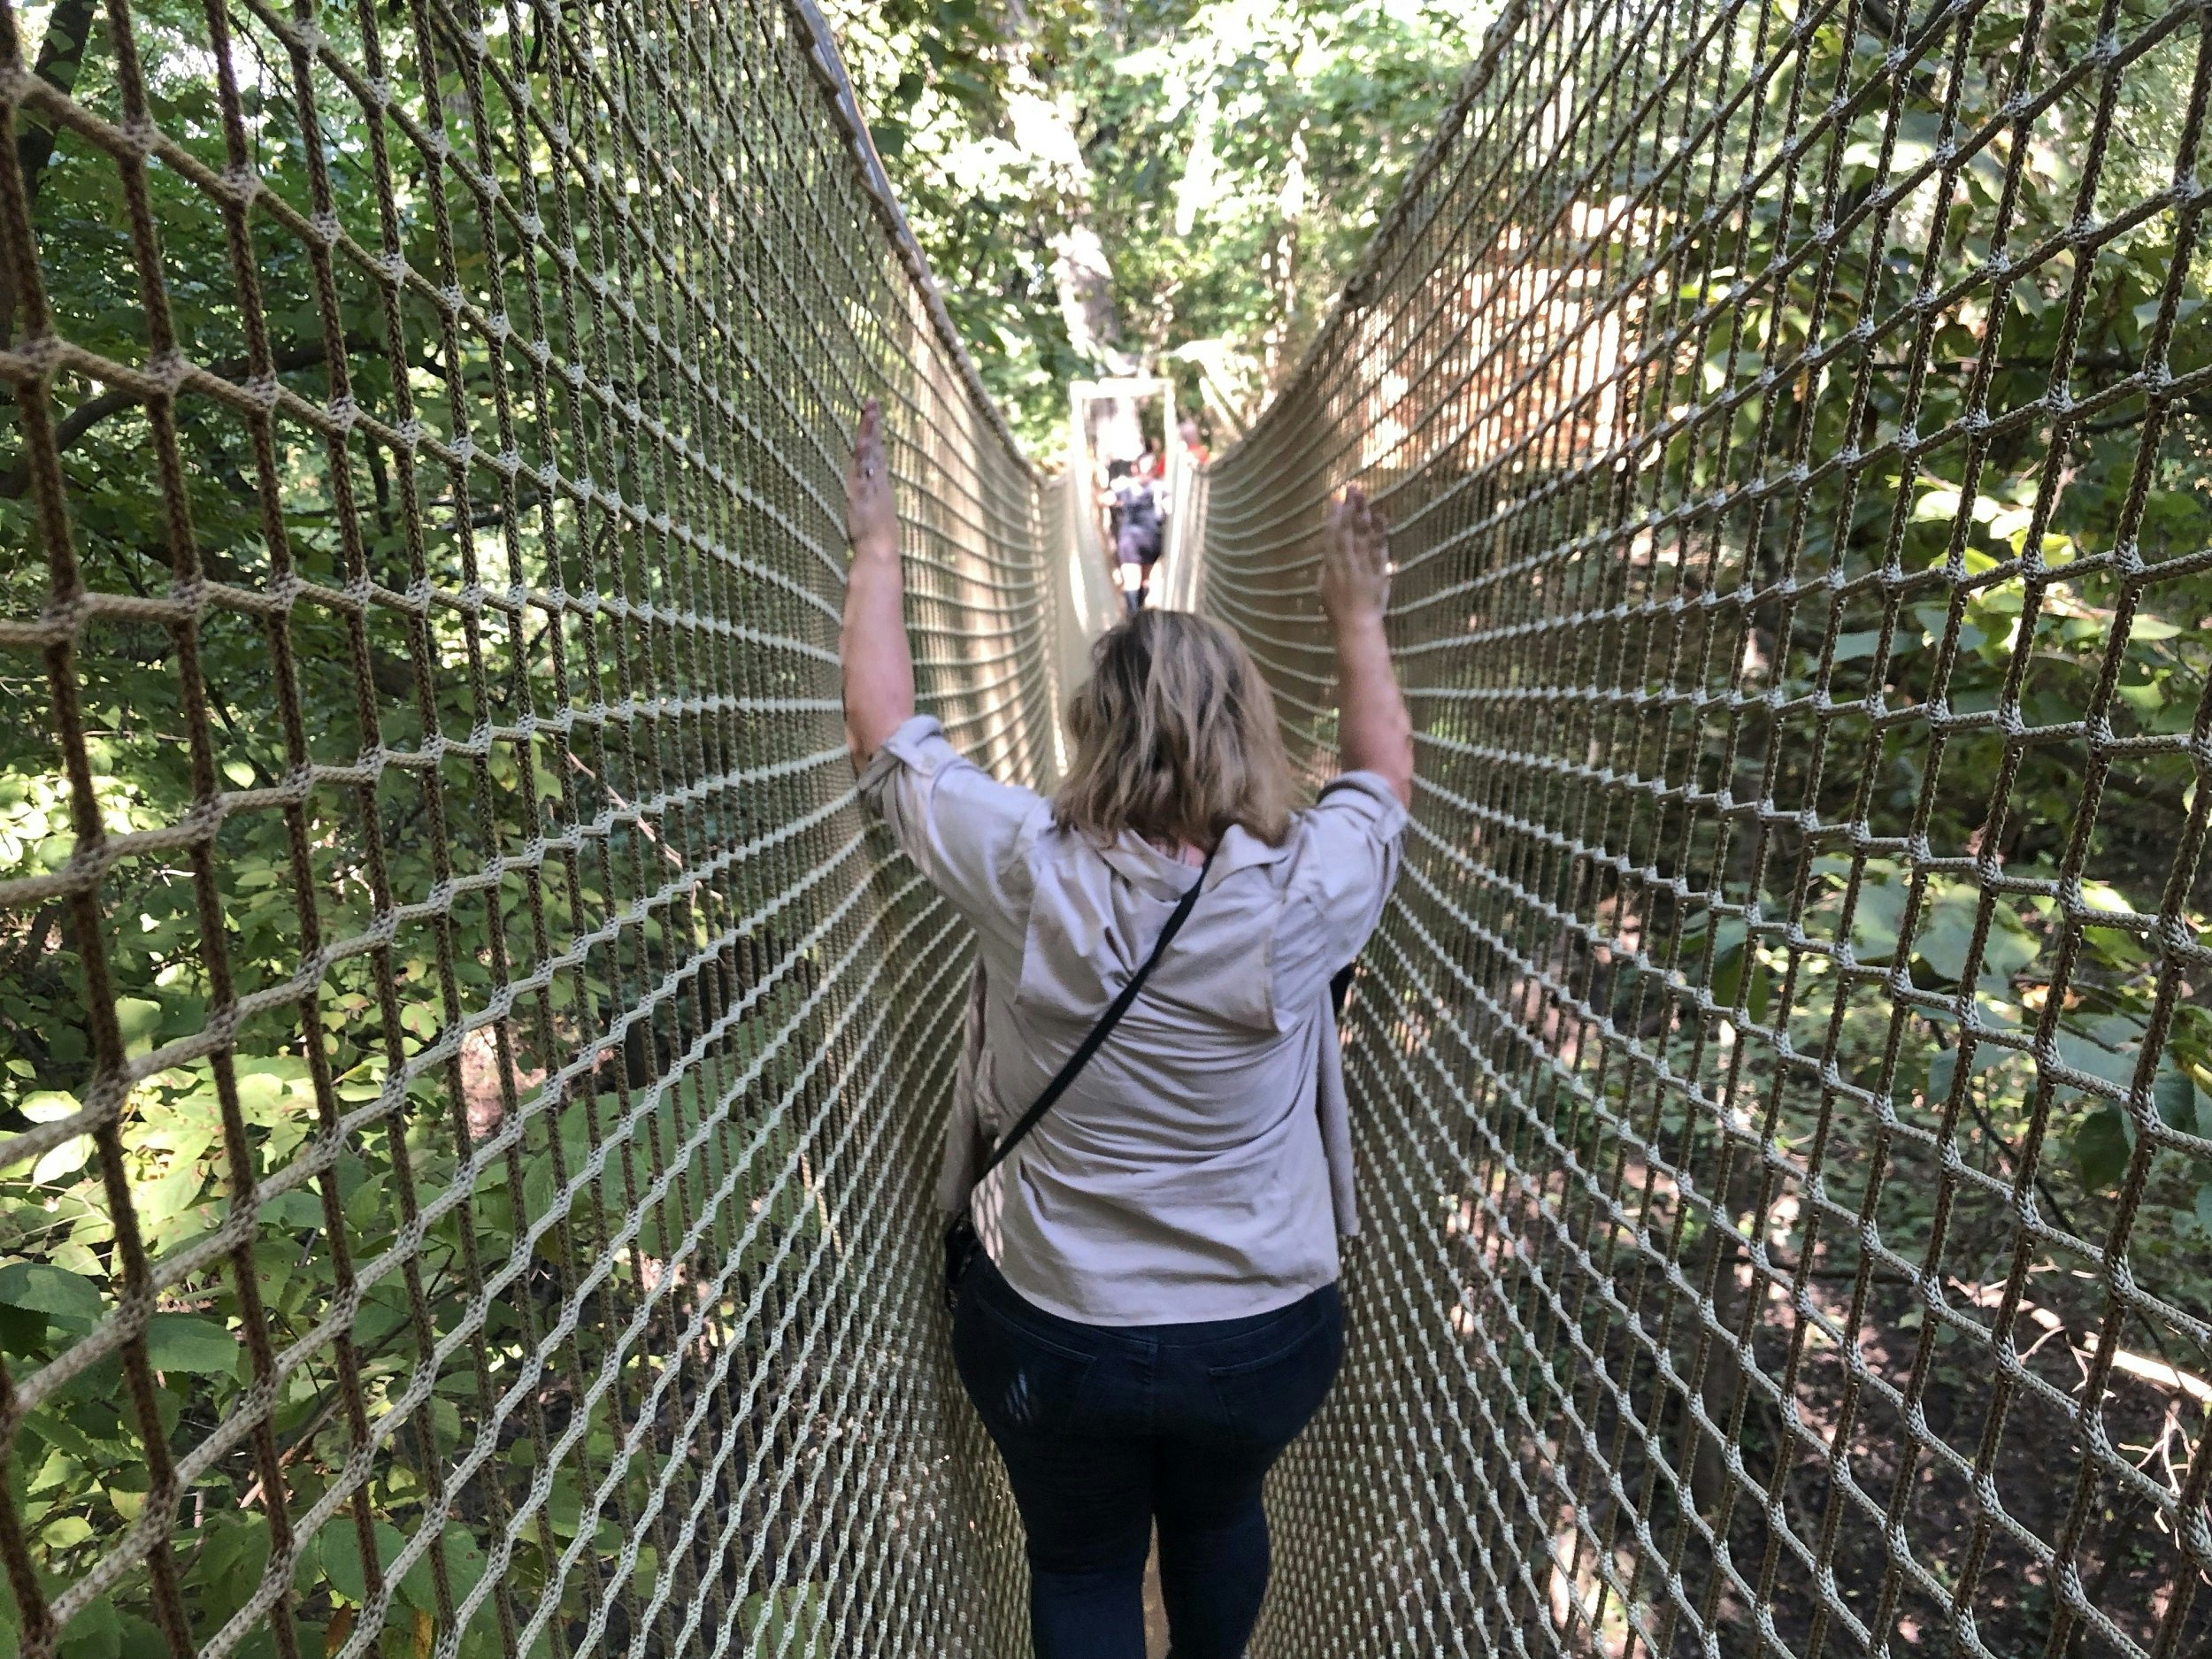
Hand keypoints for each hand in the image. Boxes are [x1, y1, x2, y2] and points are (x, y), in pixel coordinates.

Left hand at [845, 398, 896, 563]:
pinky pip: (864, 466)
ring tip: (869, 408)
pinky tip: (863, 436)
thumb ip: (868, 508)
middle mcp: (877, 482)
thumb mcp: (873, 520)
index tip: (873, 415)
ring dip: (869, 429)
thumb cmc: (876, 543)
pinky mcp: (863, 491)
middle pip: (875, 446)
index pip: (876, 455)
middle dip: (873, 423)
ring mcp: (871, 485)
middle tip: (872, 400)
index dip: (874, 435)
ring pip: (869, 451)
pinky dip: (865, 450)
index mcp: (879, 487)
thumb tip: (865, 504)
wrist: (880, 553)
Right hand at [1319, 483, 1389, 625]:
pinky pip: (1380, 548)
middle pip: (1349, 530)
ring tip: (1364, 496)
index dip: (1334, 516)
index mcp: (1331, 566)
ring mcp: (1365, 566)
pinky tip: (1382, 516)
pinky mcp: (1380, 571)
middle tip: (1352, 487)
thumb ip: (1326, 568)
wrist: (1357, 626)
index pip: (1332, 536)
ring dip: (1364, 513)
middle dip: (1350, 507)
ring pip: (1364, 535)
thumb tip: (1329, 551)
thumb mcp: (1322, 588)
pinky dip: (1381, 532)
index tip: (1336, 498)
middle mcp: (1348, 563)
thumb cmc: (1336, 611)